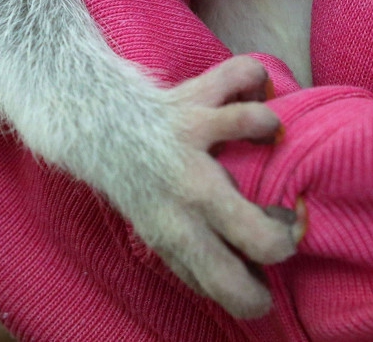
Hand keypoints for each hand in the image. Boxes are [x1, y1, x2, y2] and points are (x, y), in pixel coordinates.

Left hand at [135, 55, 301, 318]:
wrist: (88, 125)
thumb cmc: (136, 184)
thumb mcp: (157, 230)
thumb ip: (194, 257)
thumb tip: (245, 288)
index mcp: (173, 232)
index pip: (223, 283)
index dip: (255, 296)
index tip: (264, 286)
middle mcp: (185, 189)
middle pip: (259, 236)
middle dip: (284, 239)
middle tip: (284, 224)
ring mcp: (188, 139)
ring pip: (254, 130)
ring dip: (271, 128)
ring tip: (270, 136)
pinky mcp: (192, 97)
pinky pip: (241, 77)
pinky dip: (254, 79)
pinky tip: (256, 92)